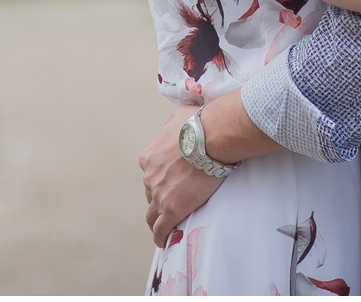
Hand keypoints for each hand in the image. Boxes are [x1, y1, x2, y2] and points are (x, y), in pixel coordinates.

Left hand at [139, 106, 223, 247]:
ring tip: (164, 227)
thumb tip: (175, 123)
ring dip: (157, 219)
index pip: (151, 174)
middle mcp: (150, 177)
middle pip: (151, 193)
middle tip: (172, 202)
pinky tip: (163, 241)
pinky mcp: (172, 210)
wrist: (211, 138)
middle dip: (160, 197)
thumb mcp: (178, 117)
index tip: (169, 182)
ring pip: (152, 214)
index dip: (160, 179)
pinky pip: (161, 229)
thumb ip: (172, 125)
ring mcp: (159, 195)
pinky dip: (160, 236)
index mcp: (149, 157)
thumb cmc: (199, 124)